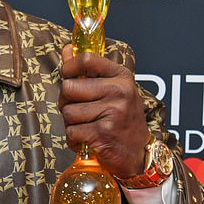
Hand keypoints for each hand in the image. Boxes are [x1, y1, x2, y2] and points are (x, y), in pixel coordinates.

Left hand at [58, 44, 149, 178]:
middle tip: (78, 111)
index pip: (87, 59)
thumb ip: (88, 71)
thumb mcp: (112, 91)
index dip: (69, 67)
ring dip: (71, 124)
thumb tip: (67, 49)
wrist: (138, 155)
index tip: (68, 76)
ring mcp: (112, 112)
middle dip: (66, 102)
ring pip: (67, 112)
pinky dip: (74, 140)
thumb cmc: (121, 121)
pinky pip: (71, 132)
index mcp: (121, 77)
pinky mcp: (103, 133)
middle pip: (68, 88)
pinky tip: (87, 140)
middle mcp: (119, 91)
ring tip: (87, 127)